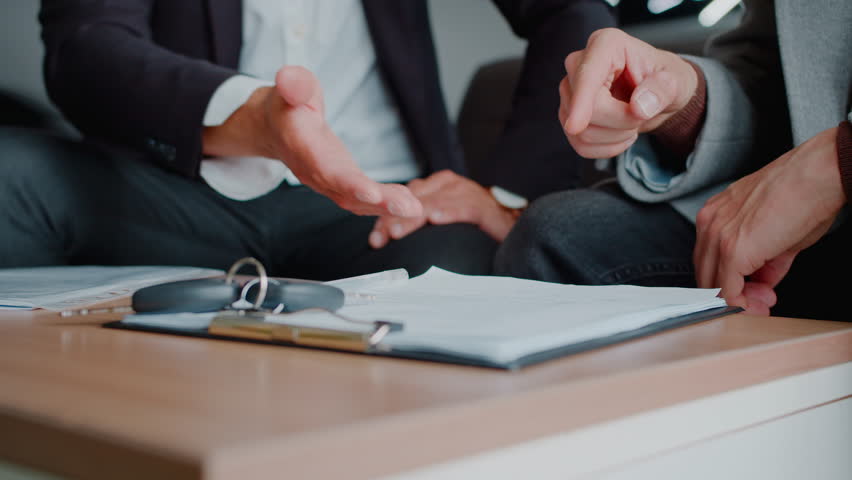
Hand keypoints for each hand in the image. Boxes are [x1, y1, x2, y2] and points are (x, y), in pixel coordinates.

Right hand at [203, 66, 420, 217]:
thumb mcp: (291, 86)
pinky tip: (409, 204)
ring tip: (415, 208)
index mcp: (301, 146)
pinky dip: (385, 204)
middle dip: (377, 202)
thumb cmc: (289, 104)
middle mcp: (313, 171)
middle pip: (345, 192)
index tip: (371, 192)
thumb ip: (294, 85)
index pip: (323, 167)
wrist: (277, 127)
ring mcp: (326, 182)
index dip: (347, 182)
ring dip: (386, 207)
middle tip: (408, 208)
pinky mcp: (340, 185)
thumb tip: (288, 77)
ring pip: (356, 201)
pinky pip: (362, 200)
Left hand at [368, 170, 517, 247]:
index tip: (375, 238)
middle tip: (380, 238)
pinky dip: (449, 212)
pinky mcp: (482, 207)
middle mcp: (448, 184)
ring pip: (433, 204)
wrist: (508, 227)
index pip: (404, 197)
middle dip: (394, 220)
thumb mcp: (440, 219)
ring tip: (397, 232)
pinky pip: (463, 208)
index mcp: (436, 185)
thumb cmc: (471, 225)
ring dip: (413, 218)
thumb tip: (387, 234)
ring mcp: (466, 192)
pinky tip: (436, 220)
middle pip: (414, 200)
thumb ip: (418, 220)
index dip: (386, 217)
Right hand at [558, 28, 697, 158]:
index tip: (575, 126)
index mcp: (606, 45)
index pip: (587, 76)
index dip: (581, 102)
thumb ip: (662, 90)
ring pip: (582, 132)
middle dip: (620, 122)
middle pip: (587, 109)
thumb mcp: (677, 81)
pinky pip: (580, 145)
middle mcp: (580, 65)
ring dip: (614, 137)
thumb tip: (639, 106)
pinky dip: (605, 148)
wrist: (657, 94)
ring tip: (632, 121)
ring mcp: (570, 92)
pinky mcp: (568, 115)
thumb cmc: (664, 80)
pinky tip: (619, 134)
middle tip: (642, 114)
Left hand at [694, 127, 844, 314]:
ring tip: (764, 304)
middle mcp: (709, 224)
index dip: (729, 283)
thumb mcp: (777, 232)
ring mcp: (717, 237)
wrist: (817, 175)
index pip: (709, 260)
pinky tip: (759, 306)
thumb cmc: (803, 193)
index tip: (754, 292)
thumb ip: (765, 261)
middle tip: (760, 302)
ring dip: (738, 302)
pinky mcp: (732, 251)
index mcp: (715, 215)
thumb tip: (764, 280)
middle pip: (707, 274)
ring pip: (712, 285)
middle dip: (733, 295)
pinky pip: (725, 291)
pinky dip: (740, 305)